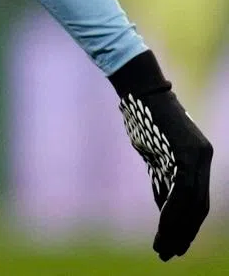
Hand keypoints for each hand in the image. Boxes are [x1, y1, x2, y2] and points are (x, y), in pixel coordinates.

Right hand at [109, 50, 212, 260]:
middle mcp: (203, 159)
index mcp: (199, 158)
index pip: (197, 201)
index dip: (187, 225)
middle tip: (169, 253)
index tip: (174, 244)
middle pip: (198, 207)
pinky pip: (180, 191)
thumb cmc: (143, 116)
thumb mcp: (154, 152)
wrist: (139, 88)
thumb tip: (163, 205)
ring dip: (176, 229)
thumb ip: (161, 176)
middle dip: (183, 233)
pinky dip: (170, 212)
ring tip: (163, 248)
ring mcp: (196, 156)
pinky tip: (161, 228)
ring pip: (191, 204)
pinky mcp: (184, 152)